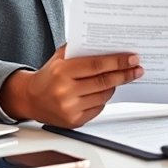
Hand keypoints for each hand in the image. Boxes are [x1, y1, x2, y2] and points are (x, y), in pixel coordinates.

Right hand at [0, 45, 142, 127]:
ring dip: (114, 86)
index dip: (118, 62)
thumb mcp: (60, 57)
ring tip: (120, 78)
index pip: (97, 65)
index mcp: (62, 71)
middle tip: (137, 69)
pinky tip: (103, 92)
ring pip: (104, 96)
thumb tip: (109, 46)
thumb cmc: (48, 75)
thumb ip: (81, 50)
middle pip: (104, 81)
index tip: (133, 58)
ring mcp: (70, 108)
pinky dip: (103, 99)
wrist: (30, 98)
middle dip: (124, 74)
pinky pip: (98, 108)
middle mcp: (66, 91)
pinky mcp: (74, 121)